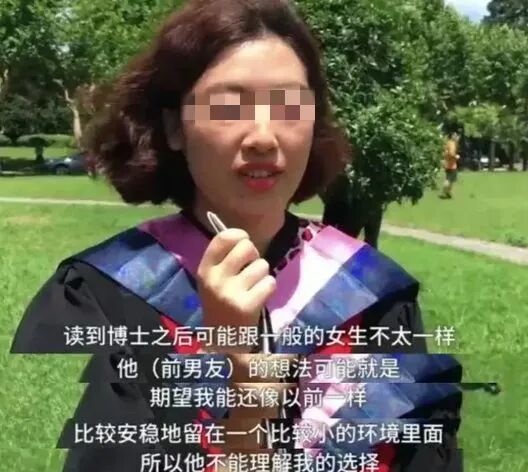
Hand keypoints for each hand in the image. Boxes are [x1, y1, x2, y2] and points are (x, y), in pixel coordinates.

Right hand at [196, 229, 276, 352]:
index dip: (239, 236)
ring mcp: (230, 293)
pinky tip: (259, 298)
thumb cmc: (222, 304)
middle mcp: (215, 279)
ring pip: (262, 265)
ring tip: (253, 288)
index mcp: (205, 269)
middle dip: (255, 256)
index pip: (223, 237)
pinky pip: (270, 282)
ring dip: (263, 275)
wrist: (223, 341)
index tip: (244, 243)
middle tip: (250, 270)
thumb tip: (244, 237)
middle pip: (247, 247)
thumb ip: (224, 259)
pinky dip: (269, 289)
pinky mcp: (246, 306)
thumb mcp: (213, 280)